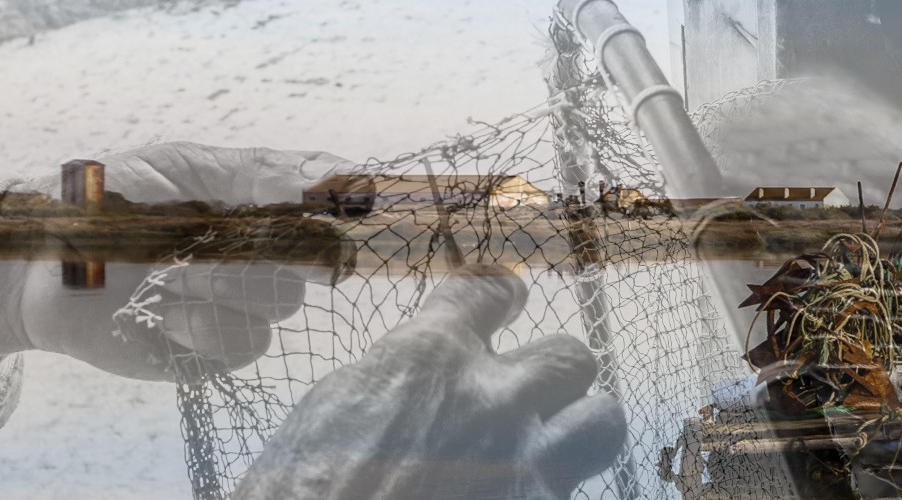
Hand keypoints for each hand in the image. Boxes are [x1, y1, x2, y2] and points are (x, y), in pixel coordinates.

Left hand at [0, 142, 350, 377]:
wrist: (32, 263)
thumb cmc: (102, 203)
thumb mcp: (181, 167)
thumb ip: (260, 172)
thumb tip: (336, 176)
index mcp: (258, 213)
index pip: (330, 214)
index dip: (343, 213)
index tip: (345, 208)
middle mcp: (256, 263)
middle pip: (313, 262)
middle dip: (266, 248)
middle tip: (208, 239)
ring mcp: (235, 311)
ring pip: (278, 304)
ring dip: (223, 286)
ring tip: (167, 275)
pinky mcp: (209, 356)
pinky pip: (242, 344)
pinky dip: (202, 324)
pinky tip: (161, 311)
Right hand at [232, 265, 625, 498]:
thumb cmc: (299, 491)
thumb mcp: (332, 413)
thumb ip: (398, 385)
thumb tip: (426, 382)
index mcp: (426, 360)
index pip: (486, 294)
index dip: (500, 295)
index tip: (507, 300)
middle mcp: (492, 401)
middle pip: (570, 357)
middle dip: (550, 375)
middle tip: (527, 399)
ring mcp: (526, 465)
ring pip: (602, 423)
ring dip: (577, 432)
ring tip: (545, 451)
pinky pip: (567, 491)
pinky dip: (541, 493)